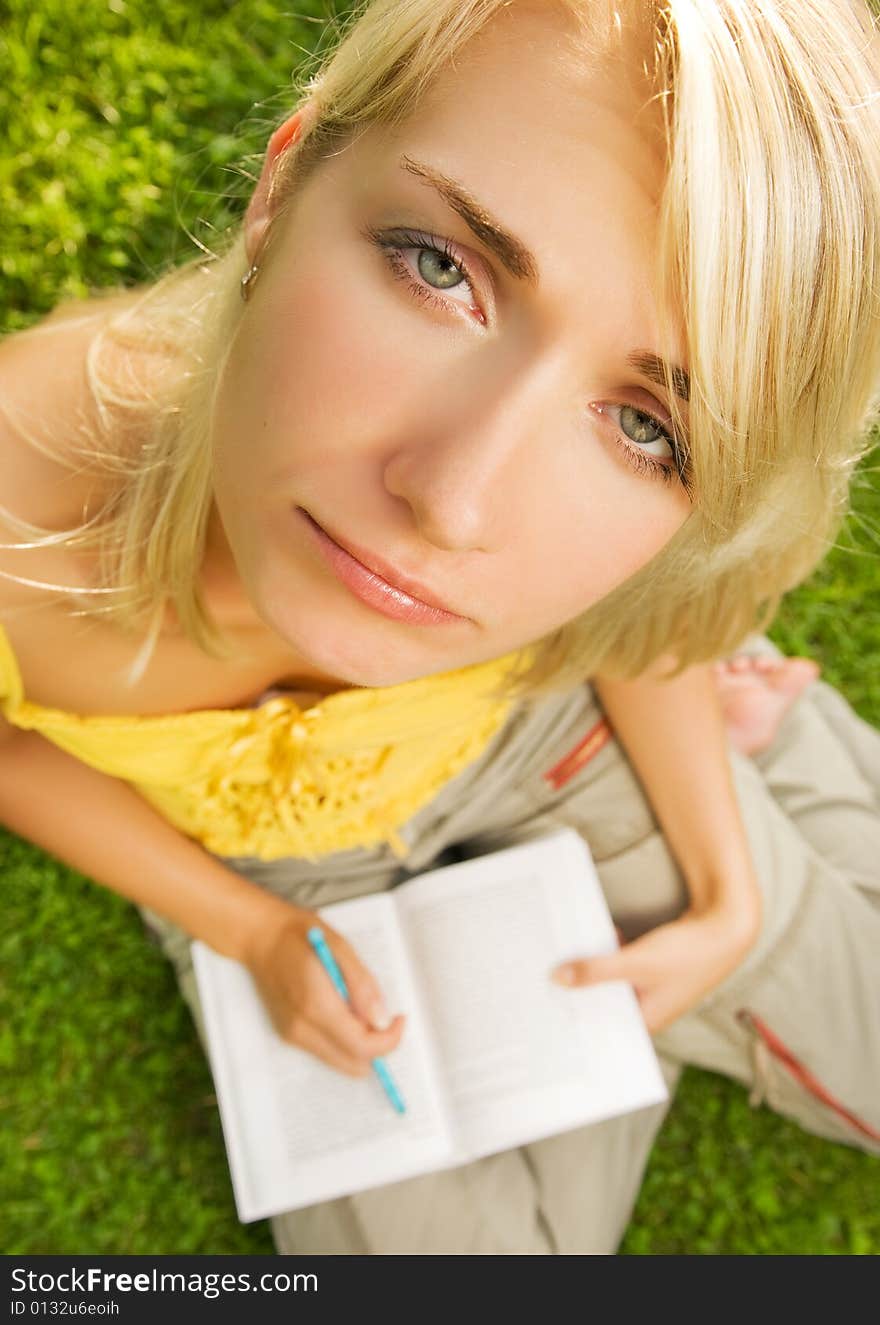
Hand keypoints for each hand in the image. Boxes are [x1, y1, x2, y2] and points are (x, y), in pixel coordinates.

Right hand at [241, 898, 405, 1076]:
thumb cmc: (300, 935)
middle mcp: (302, 1028)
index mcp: (317, 1005)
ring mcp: (292, 1035)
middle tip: (381, 1013)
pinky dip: (342, 1038)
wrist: (260, 936)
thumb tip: (381, 1020)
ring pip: (341, 1060)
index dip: (389, 1040)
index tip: (400, 1019)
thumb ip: (362, 985)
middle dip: (376, 1044)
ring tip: (356, 1005)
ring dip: (358, 1042)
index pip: (362, 1047)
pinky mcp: (288, 1035)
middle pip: (353, 1063)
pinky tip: (339, 1007)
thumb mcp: (340, 948)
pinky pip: (326, 1051)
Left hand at [551, 902, 760, 1033]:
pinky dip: (608, 955)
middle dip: (578, 990)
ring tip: (560, 959)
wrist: (727, 926)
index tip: (543, 1012)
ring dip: (592, 969)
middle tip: (543, 979)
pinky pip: (621, 966)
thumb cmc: (688, 953)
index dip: (575, 1021)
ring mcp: (651, 989)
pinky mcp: (653, 968)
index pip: (602, 1030)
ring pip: (611, 983)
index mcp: (646, 1022)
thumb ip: (597, 971)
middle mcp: (648, 1010)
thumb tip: (558, 979)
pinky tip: (594, 940)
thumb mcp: (636, 963)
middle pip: (604, 1004)